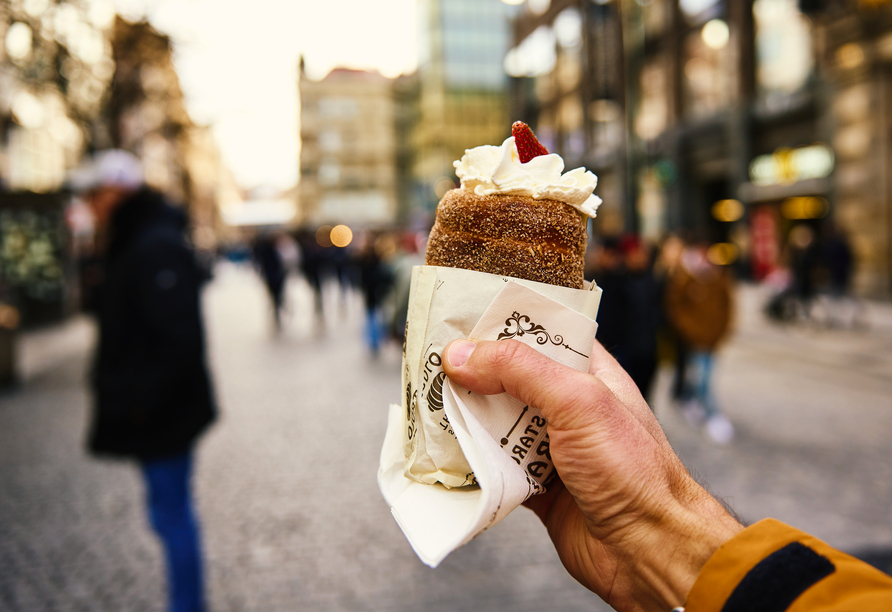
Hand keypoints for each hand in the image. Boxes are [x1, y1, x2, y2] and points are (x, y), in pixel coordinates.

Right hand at [442, 338, 742, 611]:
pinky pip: (494, 466)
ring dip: (466, 418)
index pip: (540, 332)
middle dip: (472, 373)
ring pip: (496, 422)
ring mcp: (552, 446)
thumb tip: (462, 353)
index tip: (458, 319)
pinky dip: (472, 462)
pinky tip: (449, 454)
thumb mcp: (579, 402)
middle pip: (508, 378)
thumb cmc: (635, 472)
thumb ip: (520, 370)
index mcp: (588, 373)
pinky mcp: (536, 484)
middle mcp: (568, 406)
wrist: (648, 550)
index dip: (500, 324)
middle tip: (430, 365)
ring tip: (429, 406)